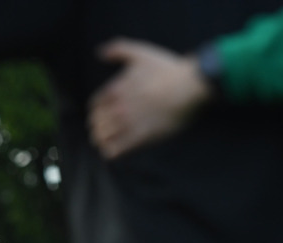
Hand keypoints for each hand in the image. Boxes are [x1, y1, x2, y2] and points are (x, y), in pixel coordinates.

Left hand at [88, 38, 212, 158]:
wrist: (188, 87)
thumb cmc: (167, 70)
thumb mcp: (141, 53)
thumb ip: (119, 49)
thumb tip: (100, 52)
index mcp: (115, 90)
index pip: (94, 107)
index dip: (96, 113)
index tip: (101, 117)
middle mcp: (117, 108)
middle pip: (96, 124)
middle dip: (98, 129)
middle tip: (102, 133)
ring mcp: (127, 124)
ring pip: (102, 138)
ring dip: (102, 142)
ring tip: (106, 144)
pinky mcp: (139, 138)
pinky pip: (114, 151)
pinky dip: (110, 153)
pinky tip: (115, 152)